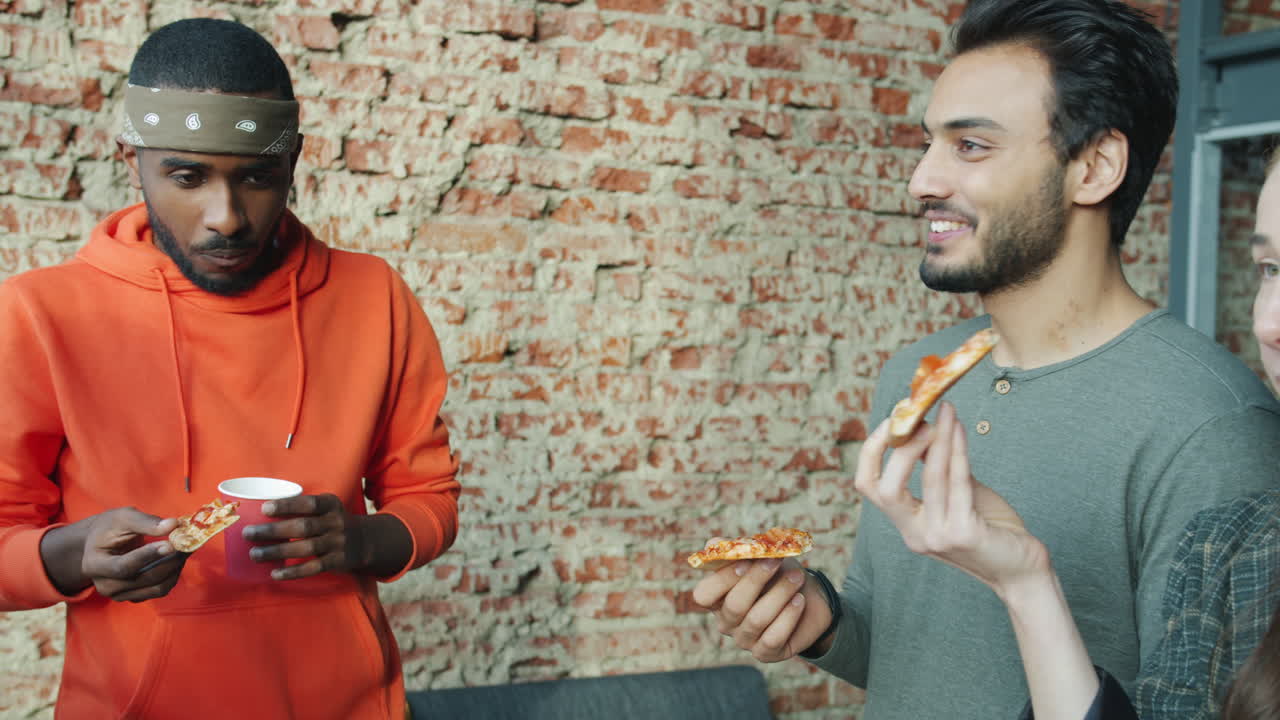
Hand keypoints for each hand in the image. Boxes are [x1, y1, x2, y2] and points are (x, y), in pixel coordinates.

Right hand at [78, 508, 184, 601]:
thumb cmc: (109, 528)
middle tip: (187, 543)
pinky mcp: (135, 597)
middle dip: (170, 561)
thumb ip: (146, 522)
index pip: (123, 567)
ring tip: (185, 549)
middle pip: (145, 579)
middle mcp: (105, 585)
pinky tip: (177, 559)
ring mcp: (120, 594)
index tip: (171, 544)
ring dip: (176, 569)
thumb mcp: (123, 518)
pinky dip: (173, 575)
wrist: (100, 544)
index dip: (148, 556)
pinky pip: (160, 590)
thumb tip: (173, 525)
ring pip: (157, 588)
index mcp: (95, 564)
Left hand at [243, 493, 404, 580]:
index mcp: (331, 505)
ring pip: (304, 548)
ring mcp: (337, 543)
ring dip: (277, 552)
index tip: (264, 509)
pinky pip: (313, 568)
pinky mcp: (337, 561)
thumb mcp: (327, 508)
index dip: (287, 505)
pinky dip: (293, 572)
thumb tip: (261, 511)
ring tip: (254, 554)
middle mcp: (336, 523)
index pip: (308, 503)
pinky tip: (275, 573)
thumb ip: (303, 509)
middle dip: (273, 530)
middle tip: (248, 533)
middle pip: (302, 527)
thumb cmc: (333, 522)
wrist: (365, 541)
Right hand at [692, 554, 833, 661]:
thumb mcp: (760, 557)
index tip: (746, 561)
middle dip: (757, 580)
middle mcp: (726, 622)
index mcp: (717, 598)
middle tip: (777, 562)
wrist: (810, 597)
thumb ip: (736, 550)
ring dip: (780, 594)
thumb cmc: (778, 574)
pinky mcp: (765, 653)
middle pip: (734, 606)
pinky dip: (789, 616)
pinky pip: (773, 638)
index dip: (722, 578)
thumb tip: (712, 544)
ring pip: (757, 619)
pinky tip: (799, 600)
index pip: (704, 595)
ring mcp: (744, 640)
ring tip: (797, 577)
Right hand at [854, 402, 1050, 597]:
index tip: (890, 422)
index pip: (870, 487)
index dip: (872, 452)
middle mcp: (916, 535)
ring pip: (930, 479)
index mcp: (908, 526)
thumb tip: (922, 429)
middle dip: (900, 447)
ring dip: (938, 439)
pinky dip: (958, 451)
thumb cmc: (993, 530)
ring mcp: (938, 537)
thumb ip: (938, 470)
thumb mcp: (958, 496)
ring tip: (947, 413)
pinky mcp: (965, 534)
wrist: (1024, 570)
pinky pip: (958, 483)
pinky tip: (960, 430)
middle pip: (887, 488)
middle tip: (920, 418)